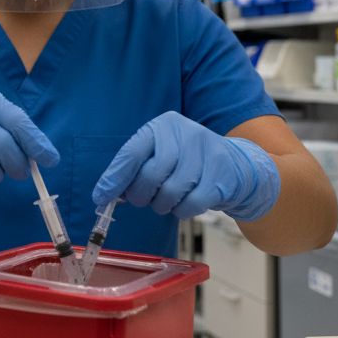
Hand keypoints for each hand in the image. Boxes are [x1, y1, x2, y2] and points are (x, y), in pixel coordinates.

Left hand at [92, 111, 279, 221]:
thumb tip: (105, 194)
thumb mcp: (160, 156)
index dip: (114, 179)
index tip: (100, 198)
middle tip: (142, 200)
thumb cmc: (187, 163)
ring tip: (166, 200)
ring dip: (162, 205)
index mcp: (161, 126)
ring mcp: (205, 152)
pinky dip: (183, 211)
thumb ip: (134, 170)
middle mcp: (183, 133)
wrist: (237, 166)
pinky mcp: (221, 174)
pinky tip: (185, 203)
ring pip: (170, 192)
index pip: (131, 153)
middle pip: (150, 175)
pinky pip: (191, 204)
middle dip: (141, 195)